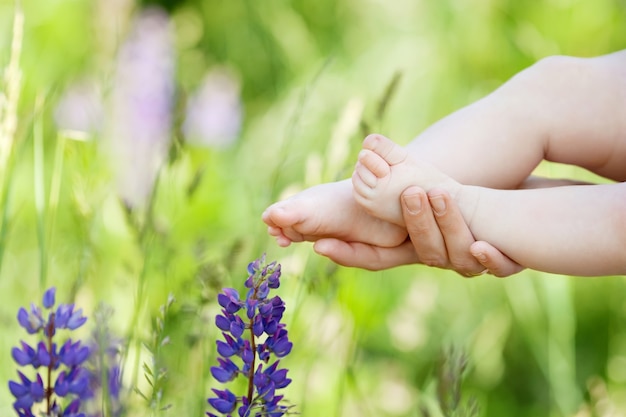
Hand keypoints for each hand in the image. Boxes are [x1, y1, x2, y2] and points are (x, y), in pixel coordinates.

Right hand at [313, 186, 523, 276]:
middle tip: (411, 192)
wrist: (520, 202)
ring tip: (439, 193)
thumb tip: (370, 145)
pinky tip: (484, 245)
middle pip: (422, 251)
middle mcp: (442, 255)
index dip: (348, 254)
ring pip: (456, 256)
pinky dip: (491, 259)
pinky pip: (499, 267)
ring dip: (447, 226)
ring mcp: (474, 259)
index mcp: (416, 241)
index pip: (375, 256)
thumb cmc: (469, 192)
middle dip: (415, 222)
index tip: (321, 244)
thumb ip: (399, 168)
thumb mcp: (428, 178)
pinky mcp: (508, 258)